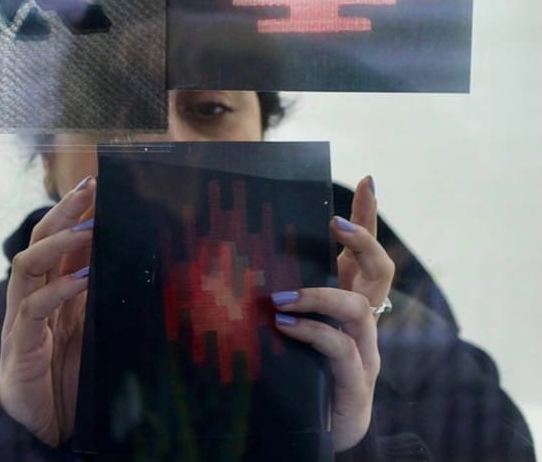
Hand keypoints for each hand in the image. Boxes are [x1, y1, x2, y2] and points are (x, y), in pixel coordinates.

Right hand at [0, 176, 95, 445]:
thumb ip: (98, 294)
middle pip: (38, 241)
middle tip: (88, 188)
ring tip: (91, 227)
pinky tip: (83, 280)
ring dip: (60, 242)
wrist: (50, 429)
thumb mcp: (91, 326)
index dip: (71, 211)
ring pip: (27, 265)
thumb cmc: (72, 377)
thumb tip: (125, 258)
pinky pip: (32, 310)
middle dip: (63, 212)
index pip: (55, 240)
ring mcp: (21, 321)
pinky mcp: (19, 348)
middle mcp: (32, 298)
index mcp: (49, 291)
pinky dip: (58, 291)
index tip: (94, 184)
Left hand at [272, 176, 394, 451]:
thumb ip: (278, 295)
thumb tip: (235, 257)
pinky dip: (313, 332)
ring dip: (320, 294)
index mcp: (347, 303)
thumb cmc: (299, 374)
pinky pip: (340, 349)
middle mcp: (363, 324)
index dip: (368, 217)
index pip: (364, 254)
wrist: (311, 436)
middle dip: (363, 239)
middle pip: (380, 271)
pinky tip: (284, 326)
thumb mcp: (289, 325)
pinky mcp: (354, 384)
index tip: (367, 180)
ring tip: (282, 297)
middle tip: (334, 222)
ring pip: (359, 308)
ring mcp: (364, 354)